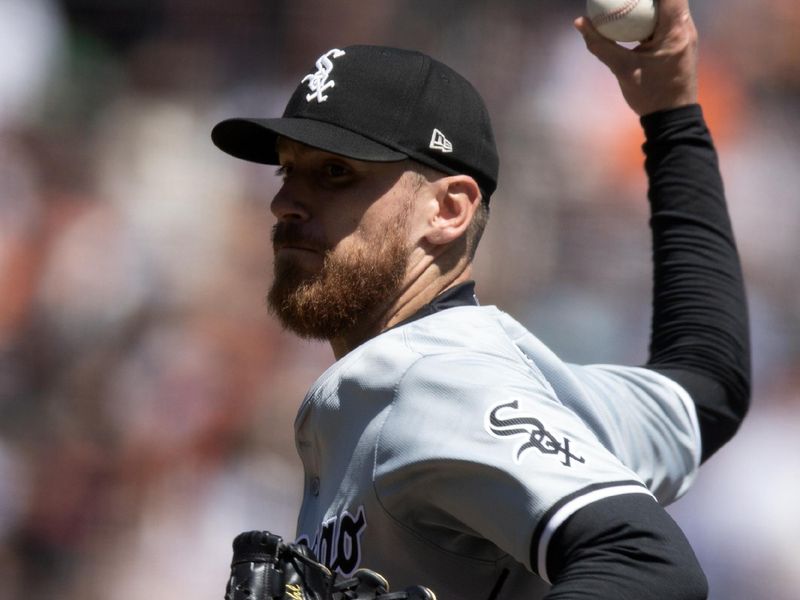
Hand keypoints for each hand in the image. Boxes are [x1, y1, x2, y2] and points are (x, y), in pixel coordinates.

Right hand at [575, 0, 697, 115]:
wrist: (671, 117)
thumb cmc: (650, 95)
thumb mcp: (622, 69)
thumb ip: (600, 44)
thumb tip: (580, 22)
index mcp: (676, 30)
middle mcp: (685, 27)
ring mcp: (685, 34)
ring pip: (668, 7)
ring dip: (649, 3)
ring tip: (627, 2)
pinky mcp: (679, 42)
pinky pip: (665, 20)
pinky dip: (650, 16)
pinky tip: (633, 19)